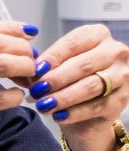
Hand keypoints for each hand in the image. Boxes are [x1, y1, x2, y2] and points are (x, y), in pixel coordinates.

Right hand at [0, 20, 36, 150]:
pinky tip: (17, 97)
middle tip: (33, 60)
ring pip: (3, 64)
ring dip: (26, 69)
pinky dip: (16, 96)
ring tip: (31, 77)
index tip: (27, 33)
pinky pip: (1, 97)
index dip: (11, 28)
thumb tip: (1, 43)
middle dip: (23, 50)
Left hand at [25, 24, 128, 150]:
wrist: (87, 105)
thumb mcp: (58, 63)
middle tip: (36, 89)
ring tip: (43, 104)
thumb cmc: (70, 76)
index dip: (51, 57)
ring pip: (91, 86)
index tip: (34, 69)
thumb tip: (30, 69)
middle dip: (56, 78)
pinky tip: (58, 115)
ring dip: (64, 97)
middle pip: (83, 65)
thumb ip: (47, 63)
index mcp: (97, 34)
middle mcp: (115, 52)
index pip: (72, 44)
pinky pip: (97, 106)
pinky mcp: (123, 99)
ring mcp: (122, 76)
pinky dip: (75, 112)